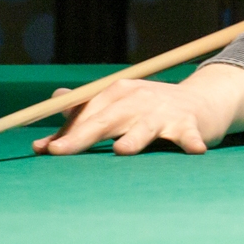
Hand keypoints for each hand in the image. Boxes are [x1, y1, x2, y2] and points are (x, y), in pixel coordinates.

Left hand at [33, 63, 243, 155]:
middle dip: (82, 135)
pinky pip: (188, 134)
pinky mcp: (190, 123)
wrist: (200, 101)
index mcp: (118, 93)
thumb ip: (82, 122)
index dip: (66, 131)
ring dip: (135, 138)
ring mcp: (164, 110)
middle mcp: (139, 98)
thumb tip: (43, 134)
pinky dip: (190, 142)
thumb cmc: (150, 110)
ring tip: (122, 150)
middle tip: (60, 151)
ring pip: (145, 126)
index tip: (46, 149)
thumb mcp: (117, 109)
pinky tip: (195, 150)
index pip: (87, 112)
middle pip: (107, 119)